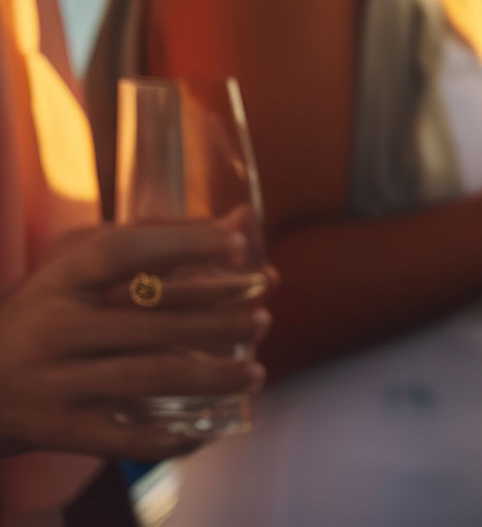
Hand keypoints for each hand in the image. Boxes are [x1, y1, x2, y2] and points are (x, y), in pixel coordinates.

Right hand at [0, 221, 272, 461]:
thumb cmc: (42, 312)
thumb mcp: (79, 266)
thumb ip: (156, 238)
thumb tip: (244, 219)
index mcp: (59, 279)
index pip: (122, 252)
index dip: (185, 245)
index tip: (240, 246)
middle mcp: (55, 328)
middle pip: (152, 322)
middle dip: (221, 322)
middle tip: (262, 319)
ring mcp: (55, 383)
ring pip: (150, 378)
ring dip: (215, 377)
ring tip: (255, 372)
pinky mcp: (59, 429)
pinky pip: (127, 439)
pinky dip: (175, 438)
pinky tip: (211, 427)